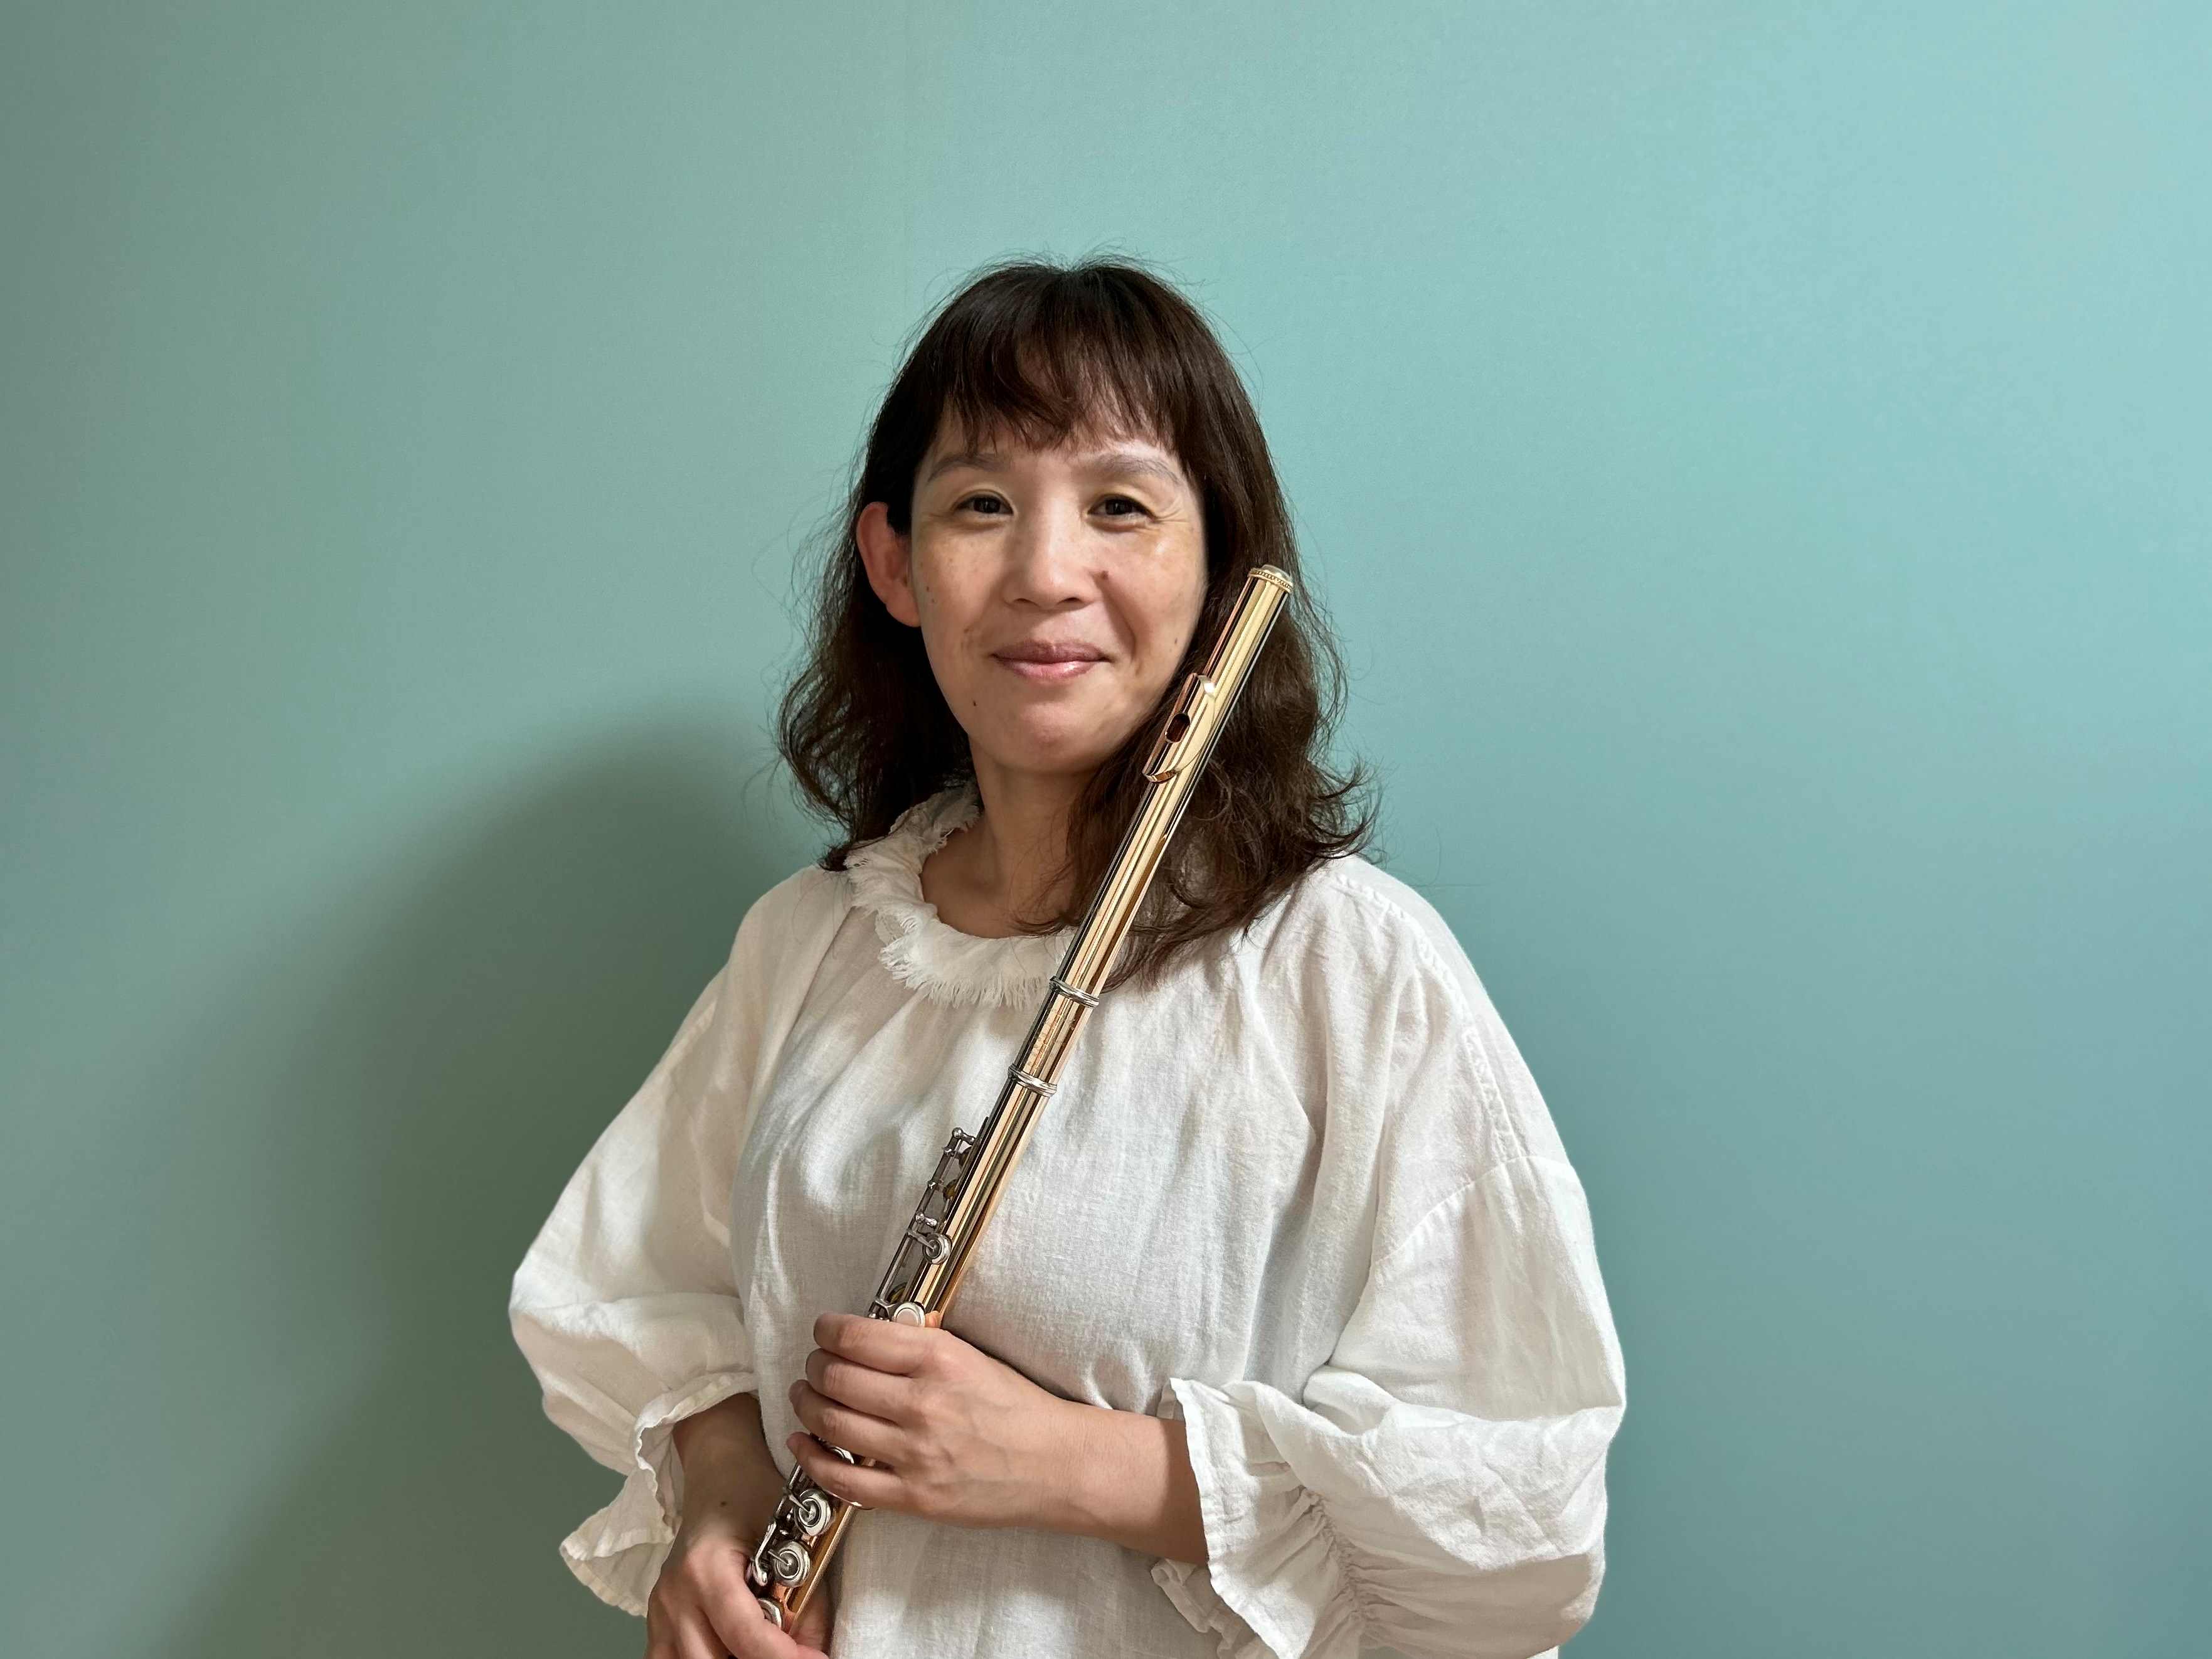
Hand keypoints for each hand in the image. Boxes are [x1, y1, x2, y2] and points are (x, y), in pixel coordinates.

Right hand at [647, 1455, 833, 1658]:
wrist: (718, 1471)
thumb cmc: (752, 1495)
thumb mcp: (791, 1536)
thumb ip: (807, 1599)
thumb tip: (815, 1648)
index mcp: (705, 1568)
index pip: (746, 1636)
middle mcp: (674, 1595)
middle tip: (797, 1655)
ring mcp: (659, 1611)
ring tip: (763, 1649)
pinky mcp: (657, 1621)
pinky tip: (731, 1651)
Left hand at [787, 1311, 1086, 1532]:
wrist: (1054, 1464)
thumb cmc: (1016, 1407)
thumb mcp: (971, 1356)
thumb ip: (918, 1346)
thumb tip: (862, 1337)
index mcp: (940, 1359)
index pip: (855, 1337)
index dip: (826, 1331)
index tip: (823, 1332)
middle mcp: (923, 1403)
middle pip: (835, 1377)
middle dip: (814, 1366)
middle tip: (815, 1365)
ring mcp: (915, 1453)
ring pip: (830, 1423)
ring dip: (806, 1405)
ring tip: (806, 1397)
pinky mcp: (913, 1495)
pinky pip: (841, 1478)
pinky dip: (810, 1458)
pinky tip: (802, 1444)